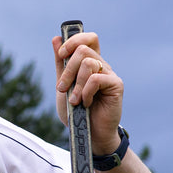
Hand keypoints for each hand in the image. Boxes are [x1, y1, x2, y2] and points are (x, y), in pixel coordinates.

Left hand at [52, 31, 124, 155]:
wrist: (87, 134)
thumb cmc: (75, 112)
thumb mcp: (62, 86)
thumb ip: (60, 64)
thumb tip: (56, 38)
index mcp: (89, 63)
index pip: (88, 38)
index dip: (74, 41)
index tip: (61, 55)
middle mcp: (101, 65)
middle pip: (83, 49)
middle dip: (67, 69)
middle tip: (62, 88)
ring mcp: (110, 74)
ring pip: (89, 63)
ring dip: (76, 84)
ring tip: (75, 101)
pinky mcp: (116, 85)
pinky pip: (96, 79)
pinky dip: (86, 92)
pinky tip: (86, 103)